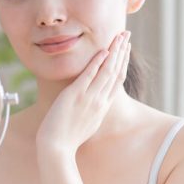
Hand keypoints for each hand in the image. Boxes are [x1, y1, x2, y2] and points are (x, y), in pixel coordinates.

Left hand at [35, 30, 131, 154]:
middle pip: (115, 71)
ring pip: (106, 71)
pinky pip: (89, 76)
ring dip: (114, 52)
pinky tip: (102, 51)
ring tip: (119, 36)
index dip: (122, 62)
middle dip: (122, 51)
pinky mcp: (75, 96)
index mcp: (102, 107)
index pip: (117, 80)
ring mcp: (88, 98)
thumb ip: (91, 111)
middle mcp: (99, 101)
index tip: (125, 49)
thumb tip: (91, 104)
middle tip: (127, 35)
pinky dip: (96, 63)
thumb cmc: (66, 139)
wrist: (56, 148)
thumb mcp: (86, 124)